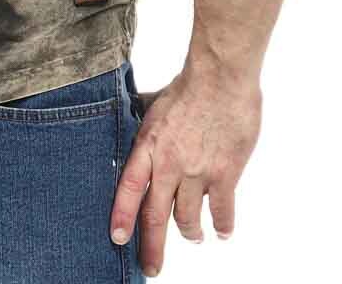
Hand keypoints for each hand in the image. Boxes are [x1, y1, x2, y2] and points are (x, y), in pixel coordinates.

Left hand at [110, 67, 261, 276]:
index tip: (117, 238)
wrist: (220, 77)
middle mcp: (169, 164)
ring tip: (193, 237)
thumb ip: (143, 119)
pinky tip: (222, 231)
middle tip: (151, 267)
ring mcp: (197, 171)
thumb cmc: (189, 85)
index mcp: (148, 145)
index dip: (122, 215)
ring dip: (190, 233)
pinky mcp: (224, 173)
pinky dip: (222, 226)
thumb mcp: (155, 103)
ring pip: (188, 218)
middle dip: (151, 246)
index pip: (128, 188)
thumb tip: (128, 116)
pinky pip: (221, 211)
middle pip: (156, 215)